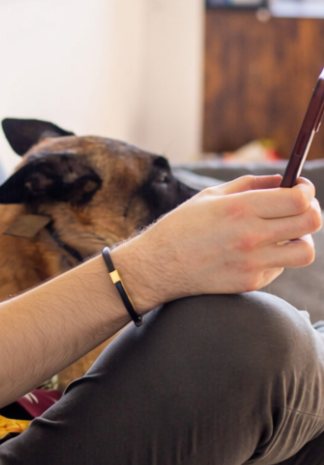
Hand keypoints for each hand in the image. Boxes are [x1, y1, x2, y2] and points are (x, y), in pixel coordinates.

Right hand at [118, 175, 321, 310]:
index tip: (302, 188)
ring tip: (283, 234)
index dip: (306, 190)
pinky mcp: (251, 282)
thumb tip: (283, 181)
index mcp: (239, 208)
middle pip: (310, 222)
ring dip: (300, 239)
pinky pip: (280, 267)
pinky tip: (253, 252)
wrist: (157, 266)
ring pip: (305, 251)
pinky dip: (275, 257)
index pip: (297, 199)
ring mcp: (253, 262)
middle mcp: (250, 236)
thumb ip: (250, 185)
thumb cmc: (180, 227)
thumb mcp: (209, 196)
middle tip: (300, 208)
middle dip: (312, 211)